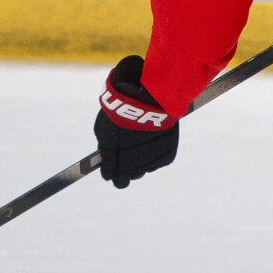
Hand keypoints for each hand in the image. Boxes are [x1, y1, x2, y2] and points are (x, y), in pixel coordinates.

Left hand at [94, 55, 179, 187]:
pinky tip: (154, 143)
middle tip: (126, 168)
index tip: (111, 174)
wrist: (152, 95)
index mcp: (112, 153)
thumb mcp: (106, 122)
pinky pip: (158, 162)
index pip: (110, 174)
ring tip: (143, 148)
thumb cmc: (125, 102)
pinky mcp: (166, 155)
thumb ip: (106, 141)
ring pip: (143, 170)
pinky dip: (156, 156)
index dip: (110, 173)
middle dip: (125, 172)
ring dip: (141, 163)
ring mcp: (149, 159)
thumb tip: (106, 155)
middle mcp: (130, 160)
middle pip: (127, 177)